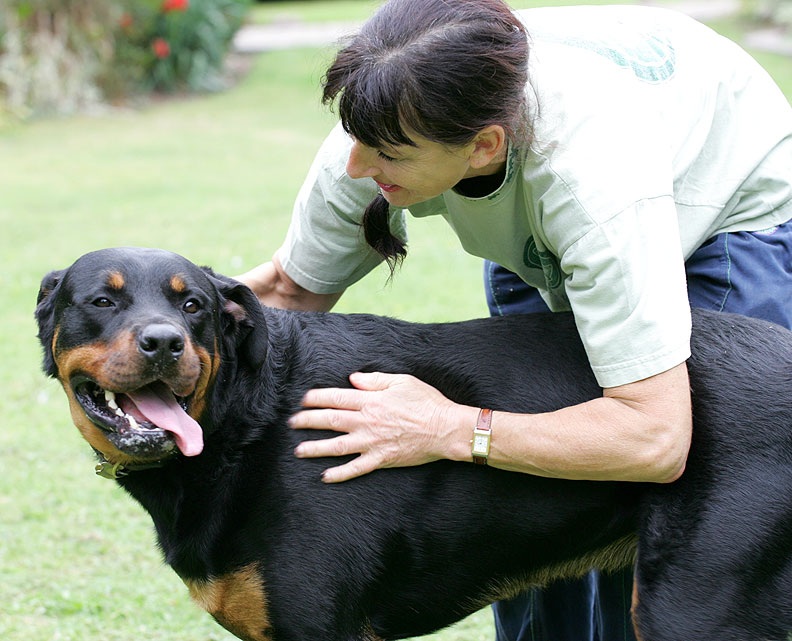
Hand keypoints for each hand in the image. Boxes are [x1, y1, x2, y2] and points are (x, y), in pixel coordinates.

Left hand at [290, 372, 460, 482]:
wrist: (445, 428)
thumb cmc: (427, 402)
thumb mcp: (402, 381)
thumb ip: (374, 380)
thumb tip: (353, 379)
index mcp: (371, 400)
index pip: (336, 398)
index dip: (316, 398)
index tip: (301, 399)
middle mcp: (367, 421)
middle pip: (330, 420)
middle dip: (308, 421)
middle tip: (291, 422)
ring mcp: (373, 442)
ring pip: (337, 446)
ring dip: (316, 448)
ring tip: (298, 450)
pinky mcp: (381, 459)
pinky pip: (356, 468)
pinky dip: (340, 474)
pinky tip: (325, 476)